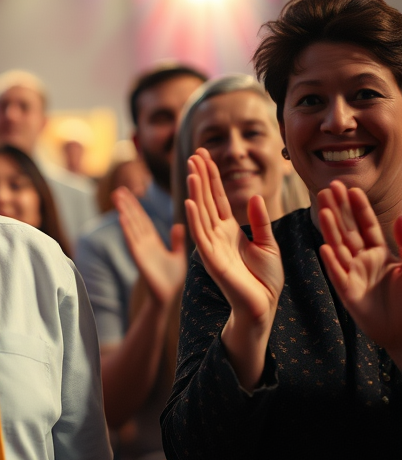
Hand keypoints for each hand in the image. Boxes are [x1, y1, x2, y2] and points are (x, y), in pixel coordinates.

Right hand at [114, 186, 186, 306]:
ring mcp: (140, 249)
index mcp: (152, 241)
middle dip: (127, 205)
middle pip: (134, 219)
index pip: (142, 219)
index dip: (136, 206)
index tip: (128, 192)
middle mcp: (144, 243)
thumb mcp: (178, 256)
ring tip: (117, 197)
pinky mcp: (139, 257)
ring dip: (124, 211)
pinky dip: (127, 229)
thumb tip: (179, 225)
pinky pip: (132, 240)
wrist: (167, 296)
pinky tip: (121, 217)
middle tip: (118, 190)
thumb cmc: (171, 279)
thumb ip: (176, 241)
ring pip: (131, 226)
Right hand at [185, 149, 282, 391]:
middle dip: (200, 176)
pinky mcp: (211, 260)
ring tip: (191, 171)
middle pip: (206, 199)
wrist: (262, 306)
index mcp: (228, 230)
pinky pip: (200, 235)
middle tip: (194, 153)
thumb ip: (259, 221)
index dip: (211, 176)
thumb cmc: (265, 279)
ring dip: (195, 192)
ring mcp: (211, 246)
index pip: (217, 197)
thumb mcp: (267, 243)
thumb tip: (254, 196)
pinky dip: (195, 218)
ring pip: (201, 213)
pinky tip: (190, 202)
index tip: (204, 155)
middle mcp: (216, 234)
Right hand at [318, 181, 401, 360]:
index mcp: (380, 253)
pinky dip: (332, 263)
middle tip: (327, 188)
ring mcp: (353, 276)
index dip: (358, 207)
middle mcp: (363, 261)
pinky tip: (324, 248)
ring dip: (331, 229)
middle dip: (338, 210)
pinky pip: (338, 275)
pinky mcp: (349, 294)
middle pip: (348, 231)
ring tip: (323, 210)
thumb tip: (401, 215)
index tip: (350, 188)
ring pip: (340, 248)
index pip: (367, 225)